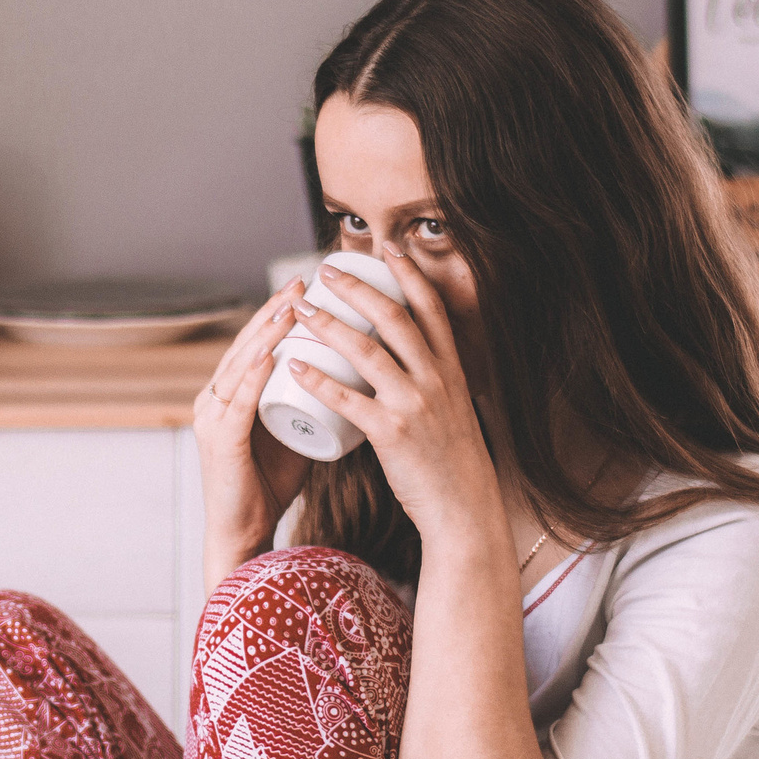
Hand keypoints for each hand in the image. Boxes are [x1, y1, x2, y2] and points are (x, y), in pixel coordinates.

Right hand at [194, 280, 314, 585]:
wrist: (247, 534)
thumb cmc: (271, 484)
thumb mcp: (297, 432)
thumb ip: (315, 404)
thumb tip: (357, 378)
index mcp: (232, 394)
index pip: (257, 342)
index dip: (281, 311)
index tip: (311, 284)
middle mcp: (216, 399)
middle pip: (246, 344)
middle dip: (274, 310)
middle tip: (303, 281)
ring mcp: (212, 419)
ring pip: (240, 365)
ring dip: (265, 333)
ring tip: (291, 307)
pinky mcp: (218, 442)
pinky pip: (237, 404)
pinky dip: (252, 376)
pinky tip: (269, 355)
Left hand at [283, 254, 503, 544]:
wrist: (464, 508)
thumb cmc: (452, 462)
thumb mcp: (453, 409)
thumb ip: (432, 382)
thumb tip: (404, 358)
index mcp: (451, 370)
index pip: (431, 309)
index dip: (409, 275)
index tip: (388, 250)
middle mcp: (436, 380)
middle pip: (394, 318)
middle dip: (358, 288)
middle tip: (327, 272)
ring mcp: (414, 405)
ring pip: (366, 351)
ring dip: (329, 325)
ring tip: (300, 311)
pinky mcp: (392, 434)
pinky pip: (348, 399)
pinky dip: (318, 380)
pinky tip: (294, 366)